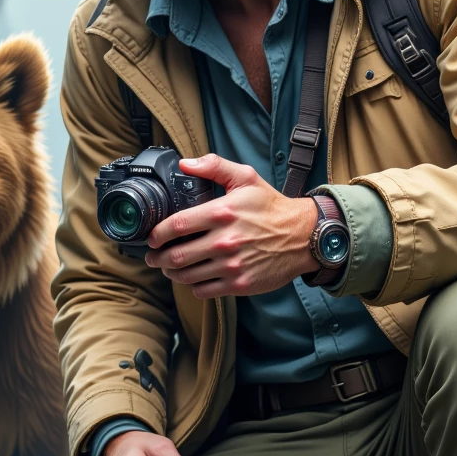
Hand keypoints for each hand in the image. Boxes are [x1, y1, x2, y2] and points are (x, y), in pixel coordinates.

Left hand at [144, 153, 315, 297]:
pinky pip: (204, 291)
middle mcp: (225, 241)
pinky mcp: (240, 284)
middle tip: (153, 257)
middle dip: (158, 258)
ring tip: (169, 268)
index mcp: (222, 213)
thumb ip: (214, 166)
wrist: (304, 236)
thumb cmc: (272, 207)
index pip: (176, 225)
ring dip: (172, 273)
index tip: (152, 238)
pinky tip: (193, 278)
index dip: (157, 234)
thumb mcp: (246, 177)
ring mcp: (232, 265)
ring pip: (187, 276)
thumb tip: (184, 164)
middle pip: (176, 256)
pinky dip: (193, 286)